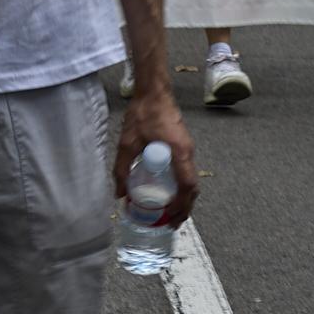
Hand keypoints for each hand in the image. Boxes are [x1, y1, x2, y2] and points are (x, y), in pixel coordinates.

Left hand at [116, 85, 199, 228]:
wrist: (154, 90)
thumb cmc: (143, 114)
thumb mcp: (127, 143)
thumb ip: (122, 169)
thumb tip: (120, 194)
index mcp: (180, 153)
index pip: (188, 186)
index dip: (181, 205)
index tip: (170, 216)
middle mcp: (188, 153)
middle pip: (193, 187)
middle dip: (185, 208)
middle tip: (172, 222)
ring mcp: (187, 148)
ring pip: (191, 179)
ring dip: (183, 198)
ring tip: (170, 212)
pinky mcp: (182, 144)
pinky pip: (185, 170)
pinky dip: (180, 185)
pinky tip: (167, 190)